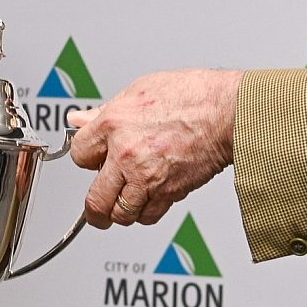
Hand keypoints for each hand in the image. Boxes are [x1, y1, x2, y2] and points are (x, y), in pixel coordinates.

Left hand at [66, 69, 240, 227]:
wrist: (227, 111)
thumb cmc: (191, 95)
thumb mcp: (138, 91)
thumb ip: (105, 111)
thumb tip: (80, 120)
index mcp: (113, 125)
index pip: (79, 155)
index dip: (85, 159)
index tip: (92, 160)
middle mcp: (126, 154)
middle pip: (95, 200)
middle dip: (94, 208)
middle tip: (96, 208)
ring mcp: (147, 177)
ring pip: (121, 214)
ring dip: (121, 211)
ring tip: (125, 202)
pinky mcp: (170, 192)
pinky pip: (148, 216)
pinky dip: (146, 212)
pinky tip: (148, 199)